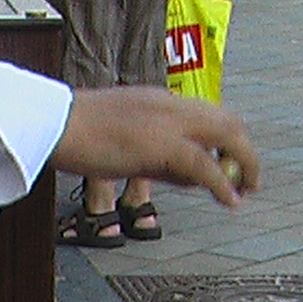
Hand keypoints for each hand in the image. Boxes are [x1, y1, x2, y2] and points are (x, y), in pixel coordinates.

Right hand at [52, 87, 259, 208]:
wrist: (52, 123)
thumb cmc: (72, 132)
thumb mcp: (118, 134)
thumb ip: (150, 149)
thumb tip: (175, 173)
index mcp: (156, 100)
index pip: (206, 113)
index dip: (225, 138)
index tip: (229, 162)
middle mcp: (169, 105)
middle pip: (227, 120)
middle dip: (245, 150)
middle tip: (250, 179)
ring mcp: (168, 122)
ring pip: (227, 136)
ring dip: (244, 164)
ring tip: (246, 191)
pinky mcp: (162, 145)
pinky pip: (206, 165)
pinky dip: (223, 185)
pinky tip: (230, 202)